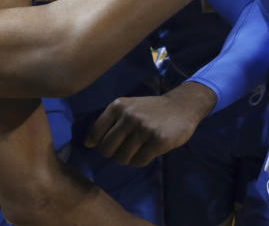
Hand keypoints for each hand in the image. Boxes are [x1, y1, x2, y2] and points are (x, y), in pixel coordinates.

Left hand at [84, 83, 216, 166]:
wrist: (181, 106)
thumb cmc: (150, 109)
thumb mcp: (128, 107)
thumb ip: (109, 122)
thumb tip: (87, 144)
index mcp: (118, 106)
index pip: (96, 133)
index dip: (98, 144)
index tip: (108, 145)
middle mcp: (128, 116)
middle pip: (106, 149)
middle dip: (114, 153)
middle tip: (125, 148)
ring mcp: (143, 128)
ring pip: (122, 158)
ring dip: (128, 158)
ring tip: (138, 148)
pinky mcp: (157, 141)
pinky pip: (138, 162)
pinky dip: (141, 161)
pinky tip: (148, 151)